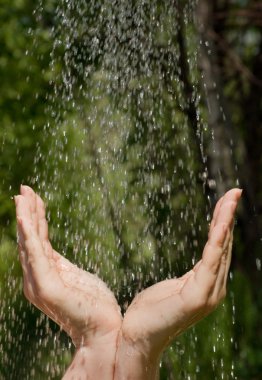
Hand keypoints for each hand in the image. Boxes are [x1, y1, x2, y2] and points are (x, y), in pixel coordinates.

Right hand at [15, 186, 121, 347]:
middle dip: (27, 212)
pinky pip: (35, 255)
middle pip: (28, 238)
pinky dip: (29, 235)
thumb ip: (60, 263)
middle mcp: (35, 278)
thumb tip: (52, 251)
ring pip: (29, 243)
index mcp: (43, 273)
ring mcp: (38, 283)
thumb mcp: (74, 275)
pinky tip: (26, 218)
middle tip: (24, 189)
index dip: (34, 217)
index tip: (34, 197)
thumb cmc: (94, 304)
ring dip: (25, 217)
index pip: (36, 240)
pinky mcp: (46, 287)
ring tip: (23, 195)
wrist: (105, 329)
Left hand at [118, 189, 241, 364]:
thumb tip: (199, 266)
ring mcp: (209, 293)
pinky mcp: (198, 296)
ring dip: (225, 222)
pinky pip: (210, 261)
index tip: (227, 201)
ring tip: (231, 199)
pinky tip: (221, 223)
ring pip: (220, 249)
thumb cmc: (150, 312)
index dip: (223, 223)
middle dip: (227, 216)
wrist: (136, 337)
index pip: (218, 247)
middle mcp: (214, 288)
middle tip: (234, 192)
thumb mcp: (174, 286)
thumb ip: (191, 275)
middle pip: (223, 244)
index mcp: (207, 283)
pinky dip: (217, 240)